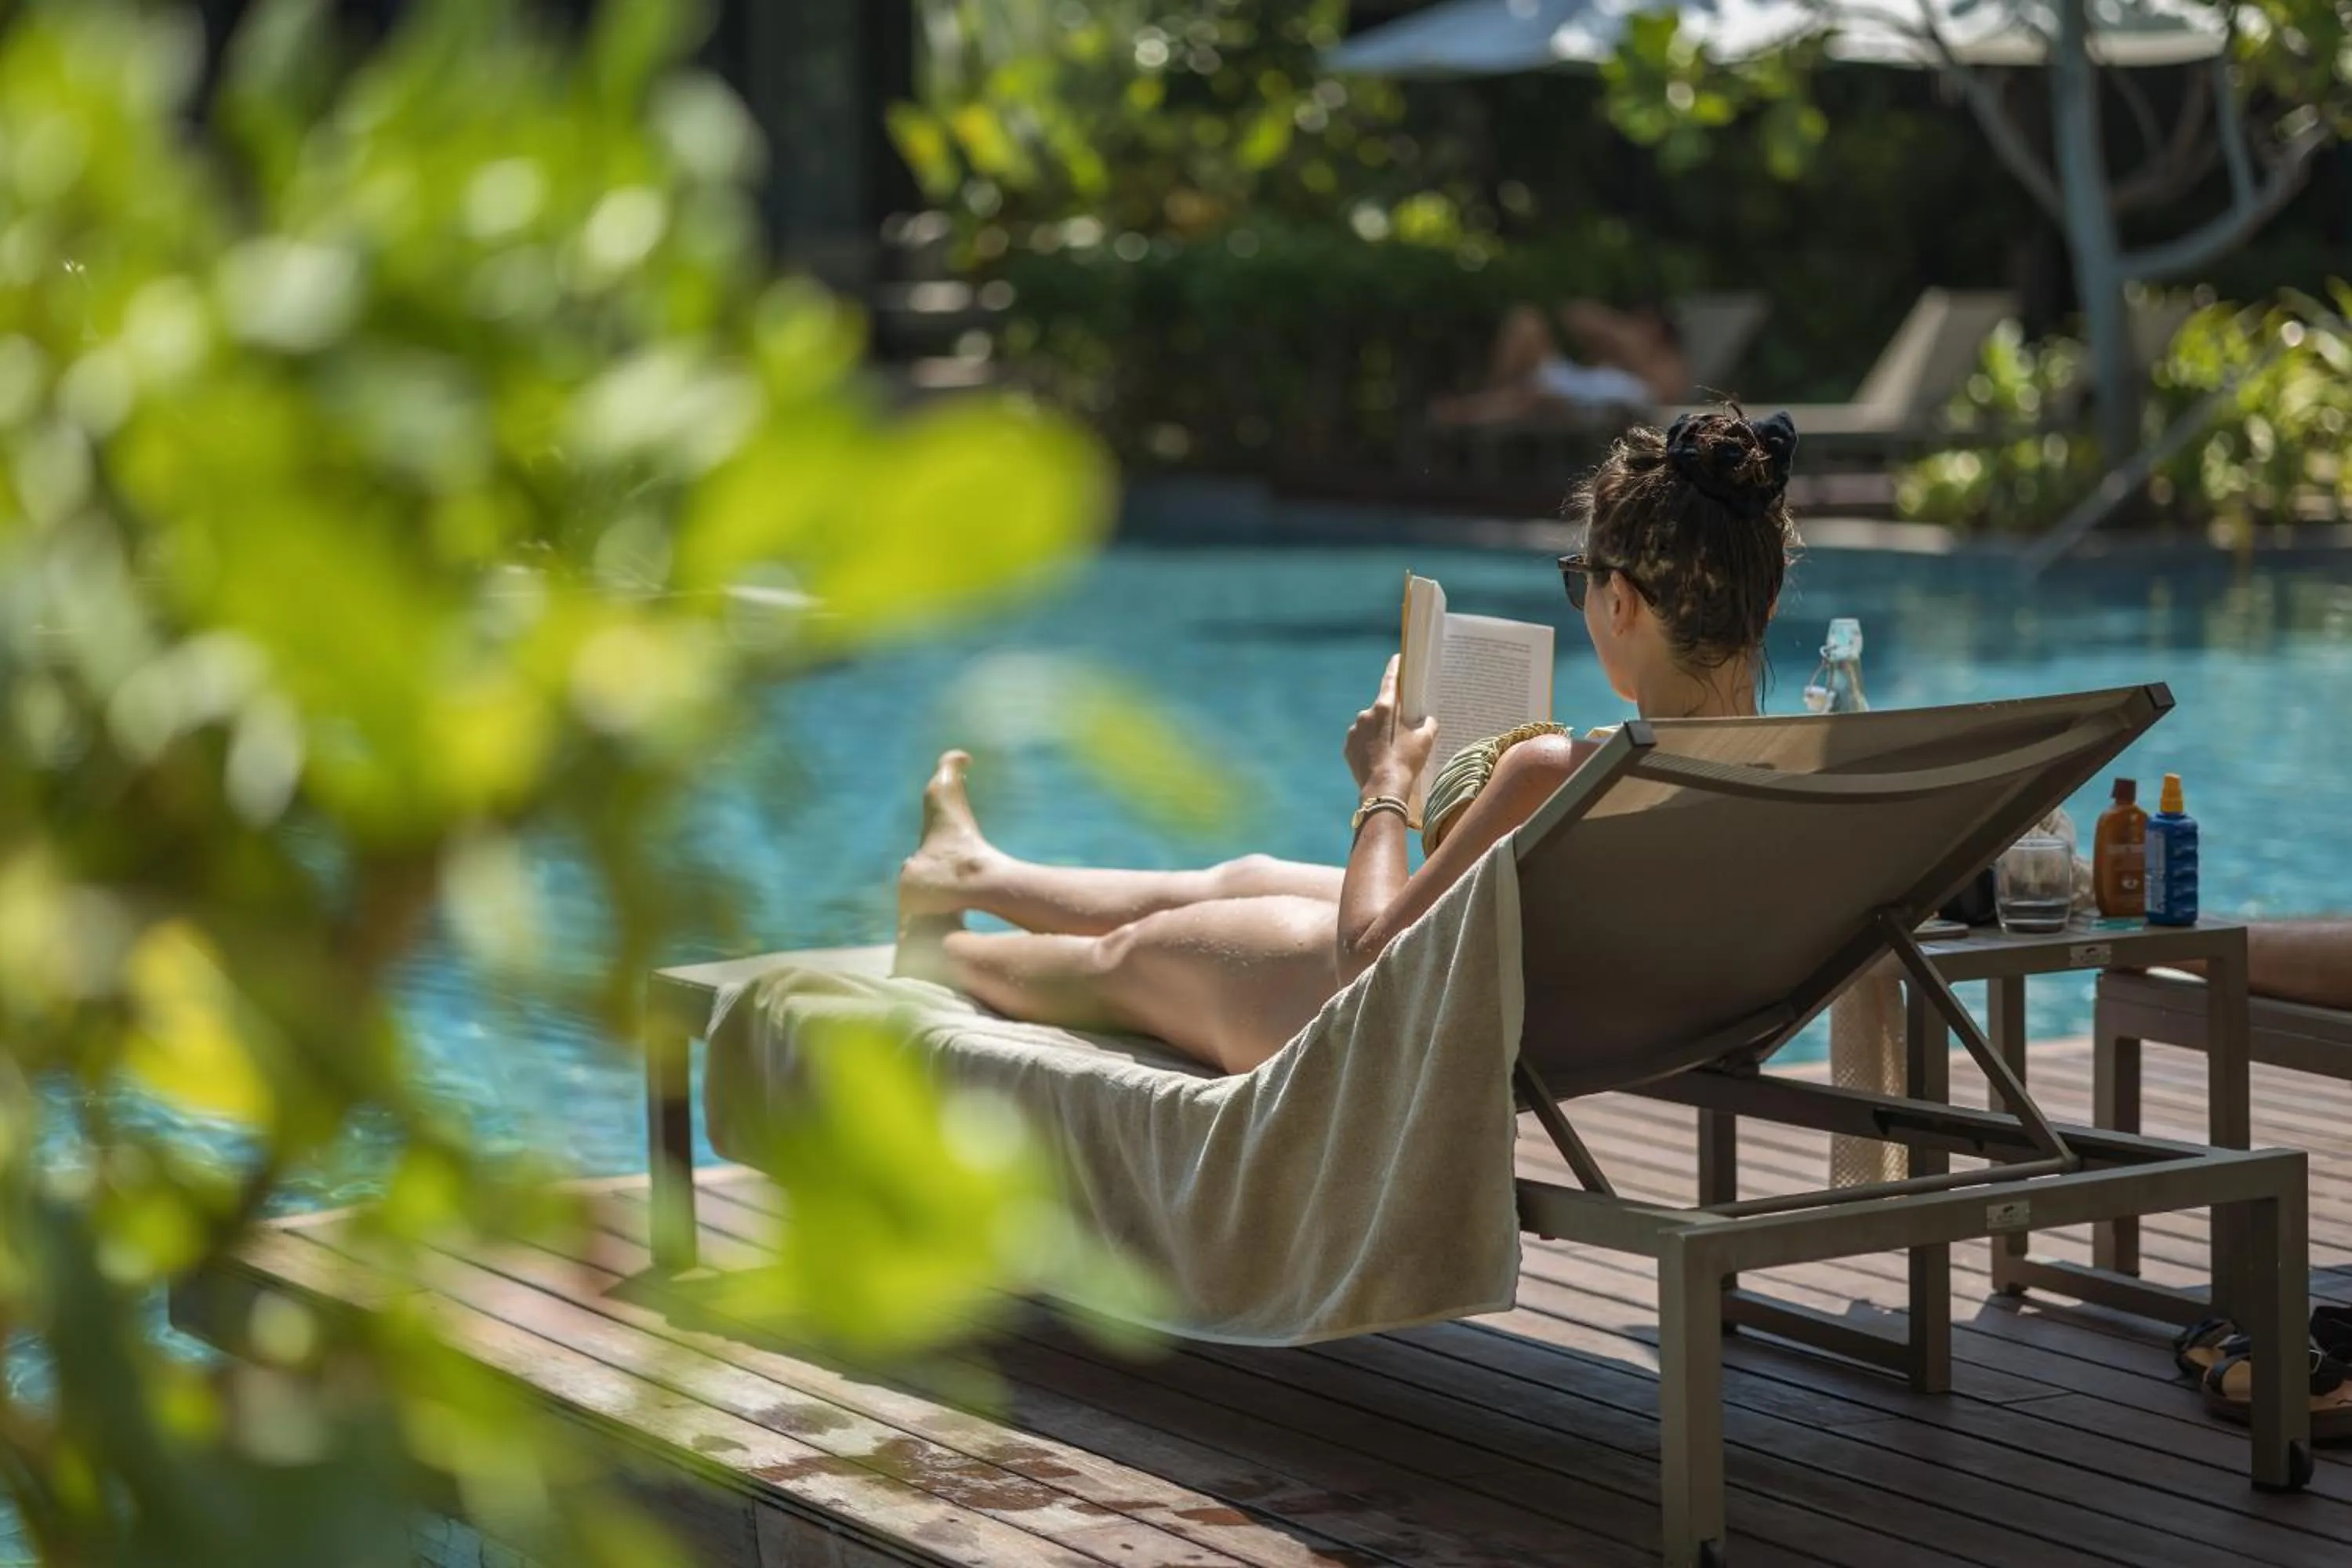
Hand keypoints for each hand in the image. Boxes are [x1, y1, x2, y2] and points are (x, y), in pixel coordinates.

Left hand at [1344, 655, 1438, 791]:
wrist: (1383, 789)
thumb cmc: (1407, 761)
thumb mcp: (1426, 739)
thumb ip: (1429, 723)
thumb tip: (1429, 720)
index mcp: (1384, 707)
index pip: (1390, 680)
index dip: (1395, 668)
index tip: (1397, 658)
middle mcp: (1365, 714)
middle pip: (1381, 709)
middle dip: (1391, 717)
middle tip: (1402, 732)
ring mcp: (1354, 731)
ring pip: (1370, 727)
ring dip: (1379, 734)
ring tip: (1391, 751)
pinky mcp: (1348, 747)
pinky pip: (1360, 741)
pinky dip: (1369, 746)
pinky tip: (1379, 759)